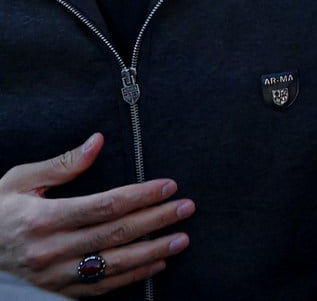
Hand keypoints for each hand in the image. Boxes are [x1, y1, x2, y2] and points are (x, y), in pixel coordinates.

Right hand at [0, 134, 193, 296]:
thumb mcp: (18, 182)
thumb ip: (61, 165)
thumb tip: (97, 142)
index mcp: (43, 219)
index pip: (105, 205)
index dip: (141, 196)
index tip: (168, 186)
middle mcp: (50, 250)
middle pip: (116, 234)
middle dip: (156, 220)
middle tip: (186, 208)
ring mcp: (54, 276)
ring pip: (114, 265)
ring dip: (152, 252)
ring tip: (182, 239)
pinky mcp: (57, 292)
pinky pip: (101, 287)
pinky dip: (131, 277)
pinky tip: (156, 264)